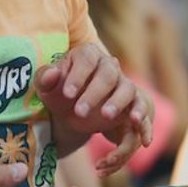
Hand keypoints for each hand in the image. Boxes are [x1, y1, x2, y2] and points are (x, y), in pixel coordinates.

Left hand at [35, 44, 153, 150]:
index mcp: (87, 55)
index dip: (78, 76)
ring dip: (117, 103)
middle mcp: (109, 66)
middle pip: (108, 76)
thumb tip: (52, 73)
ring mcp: (123, 84)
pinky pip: (141, 108)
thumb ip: (45, 78)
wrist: (72, 108)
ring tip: (106, 116)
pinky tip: (139, 131)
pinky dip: (142, 118)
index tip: (66, 94)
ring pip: (127, 90)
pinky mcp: (132, 103)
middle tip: (79, 112)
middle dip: (94, 94)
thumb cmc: (58, 91)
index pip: (86, 60)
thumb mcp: (47, 86)